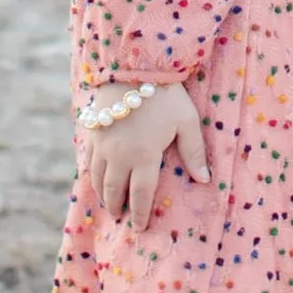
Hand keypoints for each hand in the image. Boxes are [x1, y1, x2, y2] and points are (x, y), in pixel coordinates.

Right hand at [83, 82, 206, 230]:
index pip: (140, 195)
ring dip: (103, 194)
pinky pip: (88, 160)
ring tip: (109, 203)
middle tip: (121, 217)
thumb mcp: (186, 121)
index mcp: (144, 155)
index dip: (139, 214)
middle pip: (115, 190)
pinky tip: (96, 177)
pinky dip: (91, 174)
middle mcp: (119, 155)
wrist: (133, 64)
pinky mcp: (92, 131)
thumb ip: (194, 151)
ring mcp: (102, 143)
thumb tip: (204, 179)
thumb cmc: (165, 93)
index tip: (139, 227)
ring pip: (98, 178)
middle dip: (118, 206)